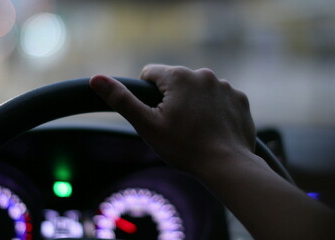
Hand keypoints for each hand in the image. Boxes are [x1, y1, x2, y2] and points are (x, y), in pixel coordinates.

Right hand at [90, 64, 255, 173]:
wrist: (226, 165)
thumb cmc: (184, 147)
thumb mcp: (147, 125)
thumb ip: (122, 99)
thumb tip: (95, 79)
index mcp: (178, 76)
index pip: (151, 74)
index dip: (148, 95)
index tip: (156, 115)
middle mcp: (203, 74)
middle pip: (176, 82)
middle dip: (172, 99)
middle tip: (177, 126)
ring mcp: (224, 86)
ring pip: (198, 90)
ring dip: (194, 104)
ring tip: (196, 130)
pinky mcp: (239, 98)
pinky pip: (219, 99)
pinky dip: (215, 110)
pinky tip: (214, 129)